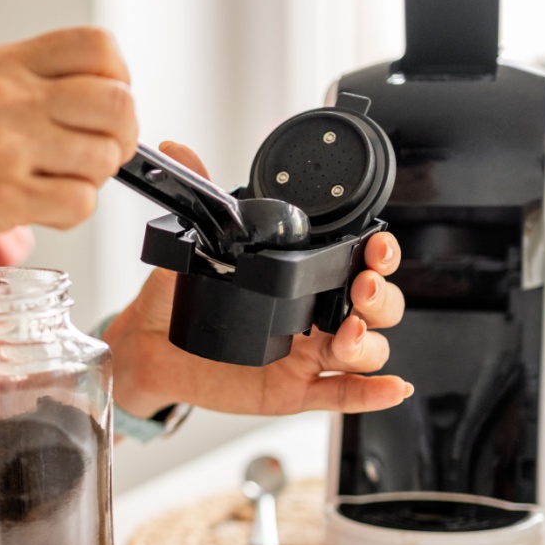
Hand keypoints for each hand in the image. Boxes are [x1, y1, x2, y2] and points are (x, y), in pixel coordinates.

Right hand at [0, 27, 137, 272]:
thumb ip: (23, 89)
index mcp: (1, 64)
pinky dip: (69, 215)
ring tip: (53, 190)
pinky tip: (36, 213)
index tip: (102, 115)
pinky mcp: (0, 196)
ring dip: (91, 182)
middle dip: (120, 140)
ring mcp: (4, 144)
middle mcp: (7, 95)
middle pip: (118, 103)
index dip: (119, 83)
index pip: (100, 48)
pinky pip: (78, 203)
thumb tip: (91, 105)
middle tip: (93, 161)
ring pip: (104, 157)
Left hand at [102, 142, 410, 417]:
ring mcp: (310, 353)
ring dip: (369, 343)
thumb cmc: (183, 299)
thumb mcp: (195, 247)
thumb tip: (181, 151)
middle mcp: (317, 313)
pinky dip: (372, 392)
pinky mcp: (295, 389)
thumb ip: (201, 200)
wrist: (152, 346)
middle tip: (361, 288)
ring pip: (366, 350)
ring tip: (347, 335)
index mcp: (304, 276)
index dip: (380, 254)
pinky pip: (342, 393)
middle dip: (380, 296)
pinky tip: (392, 387)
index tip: (377, 247)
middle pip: (378, 306)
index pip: (361, 260)